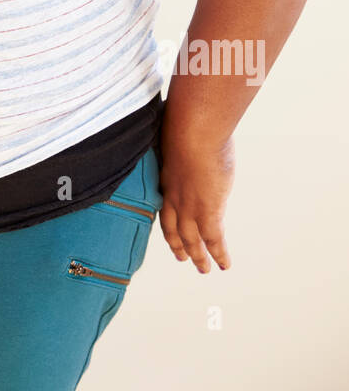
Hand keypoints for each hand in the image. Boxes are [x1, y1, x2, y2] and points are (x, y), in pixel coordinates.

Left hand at [157, 128, 234, 272]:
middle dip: (178, 244)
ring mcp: (190, 207)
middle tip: (182, 257)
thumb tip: (186, 122)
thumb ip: (182, 137)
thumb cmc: (186, 120)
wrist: (193, 129)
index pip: (165, 204)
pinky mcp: (208, 212)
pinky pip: (214, 241)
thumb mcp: (178, 132)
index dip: (168, 218)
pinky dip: (219, 255)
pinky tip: (225, 265)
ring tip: (203, 269)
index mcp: (166, 177)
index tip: (171, 228)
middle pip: (173, 228)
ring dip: (198, 257)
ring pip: (192, 240)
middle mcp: (174, 196)